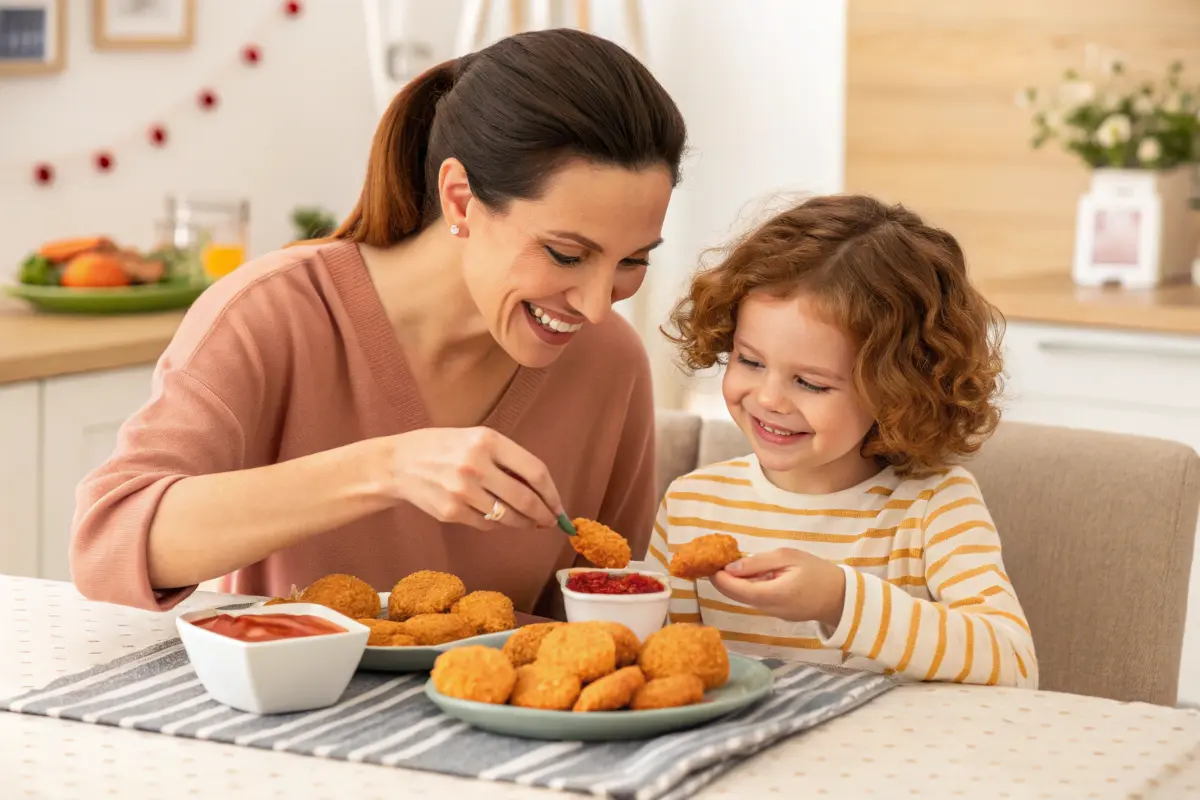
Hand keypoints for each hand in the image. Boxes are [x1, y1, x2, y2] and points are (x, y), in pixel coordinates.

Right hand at [383, 427, 562, 530]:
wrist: (399, 463)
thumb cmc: (444, 448)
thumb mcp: (476, 439)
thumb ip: (507, 460)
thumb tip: (543, 491)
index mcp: (488, 440)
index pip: (535, 472)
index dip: (552, 494)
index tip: (559, 506)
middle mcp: (476, 465)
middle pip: (525, 499)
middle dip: (543, 515)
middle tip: (550, 522)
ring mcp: (462, 491)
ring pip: (507, 517)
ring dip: (523, 523)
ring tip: (529, 523)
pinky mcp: (450, 512)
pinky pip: (486, 524)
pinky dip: (497, 524)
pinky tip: (496, 518)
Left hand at [710, 548, 846, 627]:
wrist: (841, 596)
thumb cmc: (816, 571)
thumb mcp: (788, 557)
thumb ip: (758, 563)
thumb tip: (731, 567)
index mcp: (773, 594)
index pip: (736, 590)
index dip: (719, 578)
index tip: (710, 563)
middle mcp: (769, 608)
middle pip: (736, 597)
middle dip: (722, 581)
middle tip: (713, 561)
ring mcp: (772, 613)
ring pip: (745, 599)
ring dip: (733, 584)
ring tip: (727, 564)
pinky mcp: (777, 613)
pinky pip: (755, 600)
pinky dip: (746, 588)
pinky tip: (746, 574)